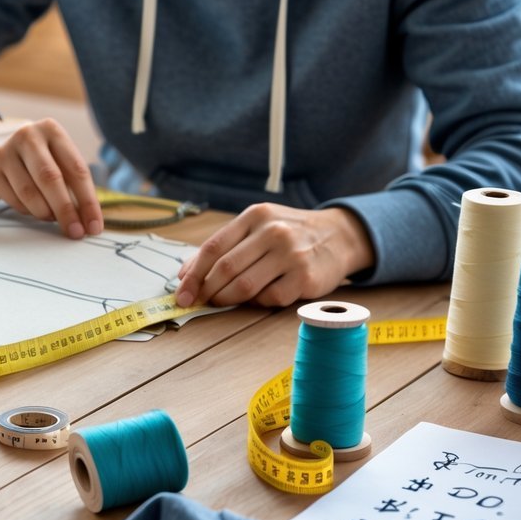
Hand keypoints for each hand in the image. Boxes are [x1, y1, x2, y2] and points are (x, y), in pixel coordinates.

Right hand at [0, 106, 102, 238]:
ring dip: (45, 213)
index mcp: (52, 130)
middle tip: (75, 232)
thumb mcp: (52, 152)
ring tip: (52, 218)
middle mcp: (28, 136)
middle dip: (66, 211)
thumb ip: (69, 178)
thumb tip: (85, 217)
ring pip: (30, 193)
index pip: (77, 169)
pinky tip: (33, 209)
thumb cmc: (30, 152)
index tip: (94, 225)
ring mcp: (5, 153)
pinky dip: (28, 211)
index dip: (88, 201)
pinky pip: (14, 200)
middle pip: (51, 180)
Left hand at [174, 204, 375, 307]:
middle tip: (199, 303)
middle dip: (207, 291)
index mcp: (255, 216)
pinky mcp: (306, 277)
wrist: (339, 235)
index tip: (181, 294)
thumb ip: (223, 247)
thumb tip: (185, 275)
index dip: (193, 275)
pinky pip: (270, 298)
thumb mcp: (257, 227)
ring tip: (224, 301)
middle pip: (226, 269)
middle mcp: (273, 232)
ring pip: (245, 286)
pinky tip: (260, 296)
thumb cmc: (288, 234)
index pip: (213, 248)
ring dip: (227, 299)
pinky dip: (258, 302)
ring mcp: (291, 255)